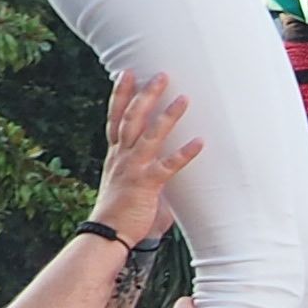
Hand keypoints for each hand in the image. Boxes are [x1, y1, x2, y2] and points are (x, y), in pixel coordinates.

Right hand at [93, 66, 200, 243]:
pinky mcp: (146, 184)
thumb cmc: (121, 213)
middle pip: (132, 118)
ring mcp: (133, 169)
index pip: (116, 117)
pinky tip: (200, 142)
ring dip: (168, 116)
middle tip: (161, 75)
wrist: (107, 234)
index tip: (126, 73)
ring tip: (184, 98)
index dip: (121, 94)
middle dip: (146, 95)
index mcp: (116, 155)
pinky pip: (168, 166)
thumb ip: (146, 172)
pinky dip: (184, 154)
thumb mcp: (130, 184)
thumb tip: (165, 170)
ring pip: (150, 135)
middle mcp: (122, 157)